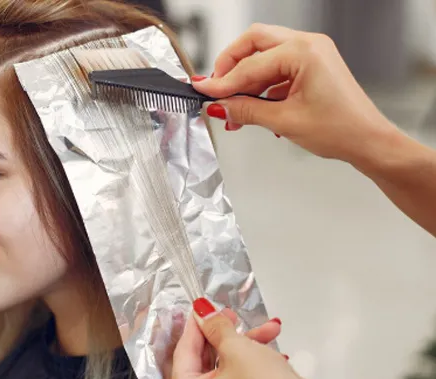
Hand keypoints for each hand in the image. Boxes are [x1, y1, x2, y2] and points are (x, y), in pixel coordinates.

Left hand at [170, 298, 326, 378]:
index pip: (185, 351)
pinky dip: (255, 357)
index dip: (196, 325)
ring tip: (269, 328)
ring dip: (248, 342)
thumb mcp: (237, 349)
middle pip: (206, 356)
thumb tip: (204, 312)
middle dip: (225, 332)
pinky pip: (241, 373)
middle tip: (231, 314)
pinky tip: (272, 344)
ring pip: (227, 362)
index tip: (202, 307)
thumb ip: (217, 327)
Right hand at [193, 23, 397, 166]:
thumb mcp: (284, 121)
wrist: (368, 141)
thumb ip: (246, 111)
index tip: (203, 91)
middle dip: (231, 66)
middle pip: (254, 43)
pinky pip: (276, 69)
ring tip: (232, 109)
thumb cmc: (342, 129)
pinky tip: (252, 109)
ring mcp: (311, 54)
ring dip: (245, 80)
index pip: (250, 65)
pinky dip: (261, 87)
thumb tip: (220, 106)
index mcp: (304, 52)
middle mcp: (308, 45)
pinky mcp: (311, 67)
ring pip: (264, 56)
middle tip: (215, 88)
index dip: (222, 82)